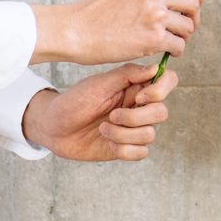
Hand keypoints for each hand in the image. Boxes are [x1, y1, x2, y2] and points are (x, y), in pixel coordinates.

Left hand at [22, 64, 178, 161]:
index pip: (167, 82)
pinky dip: (124, 149)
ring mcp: (133, 128)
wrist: (53, 127)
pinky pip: (141, 153)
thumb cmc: (74, 101)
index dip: (161, 90)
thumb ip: (127, 74)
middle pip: (161, 113)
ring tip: (103, 128)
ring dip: (123, 134)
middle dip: (136, 117)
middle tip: (112, 115)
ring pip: (150, 135)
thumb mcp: (98, 84)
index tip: (138, 95)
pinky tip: (107, 143)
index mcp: (134, 86)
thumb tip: (154, 68)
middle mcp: (138, 106)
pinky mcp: (126, 148)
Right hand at [32, 0, 207, 66]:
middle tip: (181, 27)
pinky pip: (179, 46)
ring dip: (182, 36)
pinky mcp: (153, 39)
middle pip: (194, 3)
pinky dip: (175, 51)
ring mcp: (155, 15)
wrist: (75, 30)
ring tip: (168, 40)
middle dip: (193, 17)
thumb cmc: (96, 12)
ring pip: (189, 27)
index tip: (198, 0)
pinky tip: (162, 50)